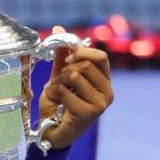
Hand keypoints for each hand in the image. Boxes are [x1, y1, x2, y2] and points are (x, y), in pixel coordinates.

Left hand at [38, 25, 113, 149]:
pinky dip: (53, 94)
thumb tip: (58, 28)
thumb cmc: (58, 104)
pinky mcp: (88, 114)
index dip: (81, 52)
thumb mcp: (60, 76)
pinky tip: (55, 103)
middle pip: (85, 65)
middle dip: (65, 70)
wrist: (51, 131)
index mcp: (104, 82)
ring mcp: (100, 105)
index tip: (66, 59)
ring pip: (74, 75)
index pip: (100, 56)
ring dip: (57, 83)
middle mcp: (108, 93)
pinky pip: (65, 90)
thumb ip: (61, 55)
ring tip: (57, 94)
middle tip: (59, 83)